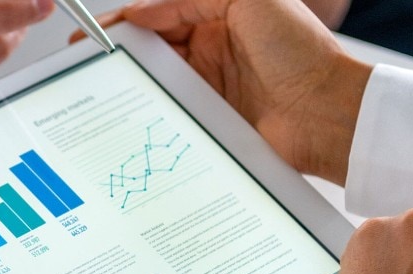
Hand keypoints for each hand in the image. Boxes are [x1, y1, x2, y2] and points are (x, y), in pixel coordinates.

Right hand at [82, 0, 369, 183]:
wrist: (330, 114)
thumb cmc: (302, 51)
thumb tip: (143, 12)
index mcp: (218, 15)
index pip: (158, 14)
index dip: (123, 23)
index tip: (90, 35)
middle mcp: (211, 50)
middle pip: (151, 49)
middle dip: (117, 54)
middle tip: (82, 65)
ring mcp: (210, 88)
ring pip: (156, 82)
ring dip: (128, 84)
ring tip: (95, 91)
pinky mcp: (211, 122)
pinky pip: (172, 114)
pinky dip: (149, 113)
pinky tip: (127, 116)